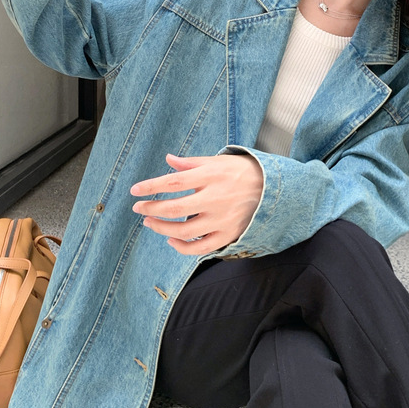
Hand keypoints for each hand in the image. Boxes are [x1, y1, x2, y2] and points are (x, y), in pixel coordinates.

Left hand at [130, 153, 263, 255]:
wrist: (273, 190)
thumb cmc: (242, 172)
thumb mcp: (218, 161)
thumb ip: (191, 163)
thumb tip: (168, 160)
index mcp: (211, 176)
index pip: (173, 182)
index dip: (151, 186)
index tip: (135, 190)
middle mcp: (216, 198)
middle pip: (175, 208)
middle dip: (151, 209)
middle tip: (138, 208)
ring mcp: (222, 219)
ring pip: (184, 231)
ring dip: (161, 228)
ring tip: (150, 222)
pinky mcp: (228, 235)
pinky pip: (200, 248)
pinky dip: (182, 247)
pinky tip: (171, 239)